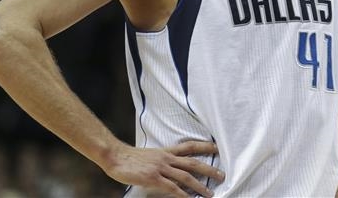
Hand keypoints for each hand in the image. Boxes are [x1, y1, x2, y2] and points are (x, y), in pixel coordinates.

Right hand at [103, 140, 223, 197]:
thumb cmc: (130, 158)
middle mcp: (167, 158)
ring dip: (200, 186)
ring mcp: (161, 168)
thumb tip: (171, 167)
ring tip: (210, 193)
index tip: (217, 147)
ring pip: (186, 177)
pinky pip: (172, 188)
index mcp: (166, 151)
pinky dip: (183, 195)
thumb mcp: (151, 155)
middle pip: (193, 163)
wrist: (115, 156)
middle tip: (222, 175)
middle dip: (209, 169)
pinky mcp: (153, 178)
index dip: (205, 146)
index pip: (190, 146)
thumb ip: (163, 160)